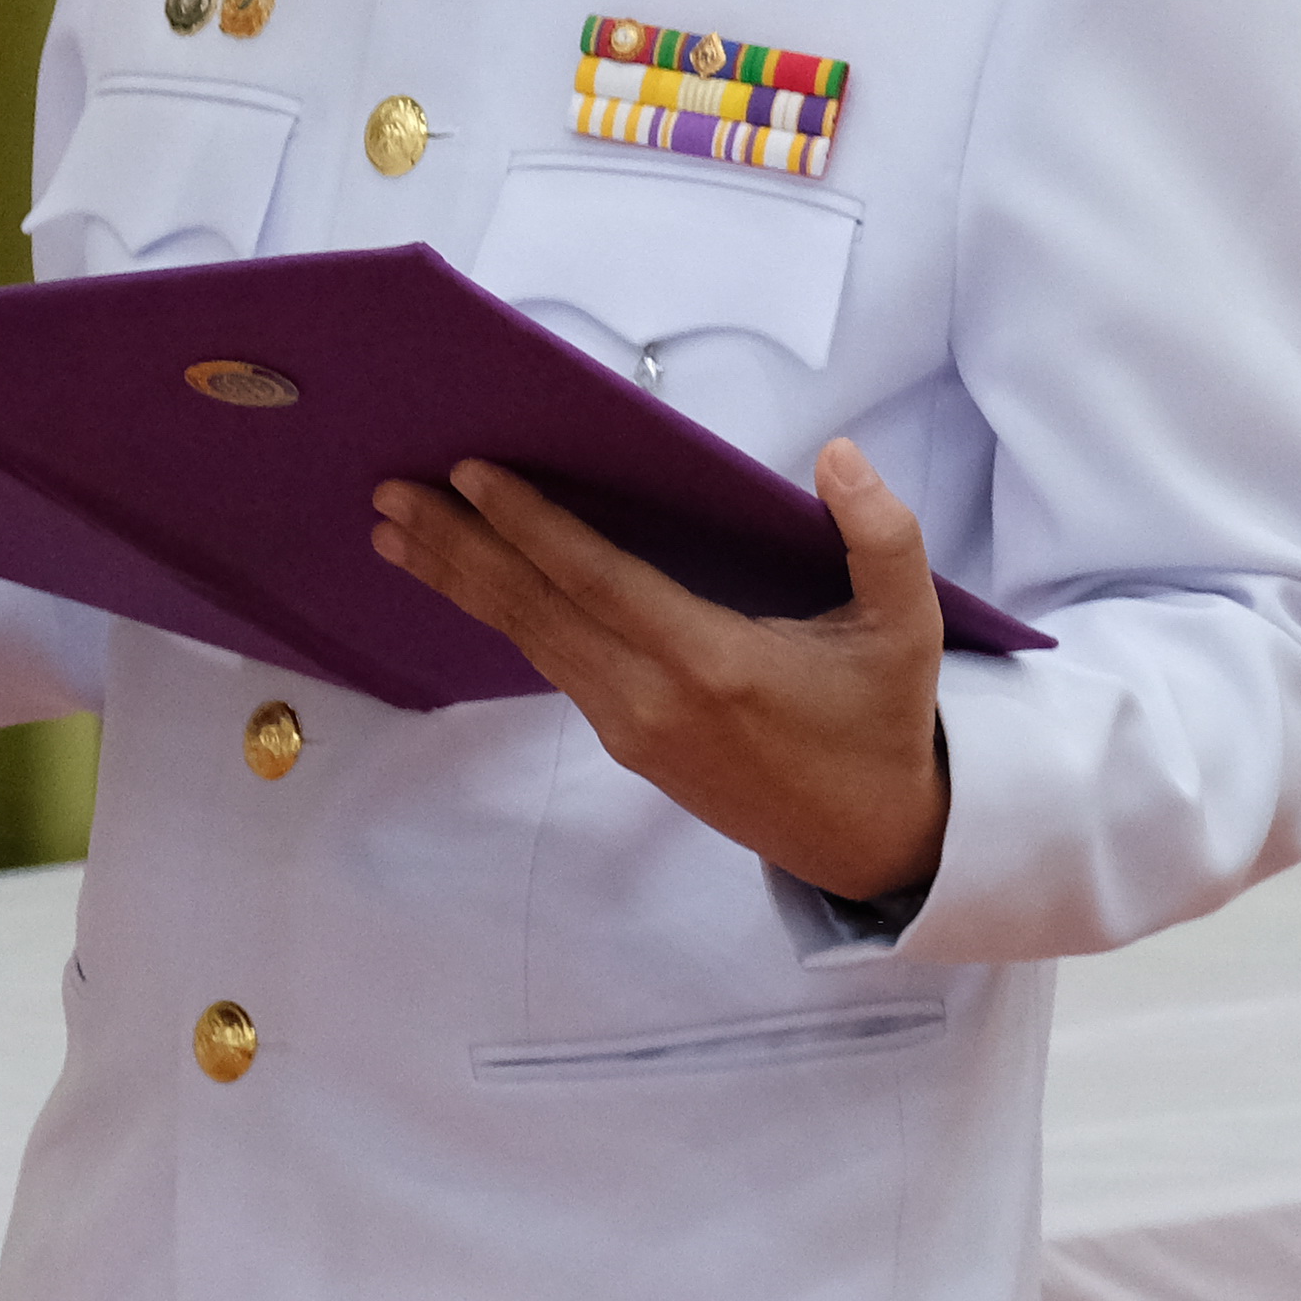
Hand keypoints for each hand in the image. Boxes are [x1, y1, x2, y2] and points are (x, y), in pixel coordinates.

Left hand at [370, 437, 949, 903]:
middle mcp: (651, 697)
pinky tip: (467, 583)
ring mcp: (631, 727)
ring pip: (530, 639)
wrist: (873, 843)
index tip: (469, 473)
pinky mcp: (628, 744)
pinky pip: (552, 663)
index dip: (527, 525)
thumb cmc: (885, 724)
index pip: (595, 579)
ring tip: (395, 529)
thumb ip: (883, 536)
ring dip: (461, 580)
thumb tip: (840, 456)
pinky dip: (501, 616)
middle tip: (390, 490)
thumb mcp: (910, 629)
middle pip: (534, 608)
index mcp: (710, 662)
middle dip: (458, 545)